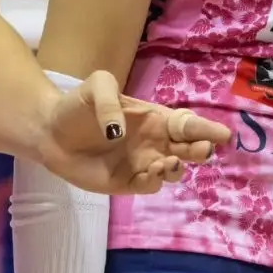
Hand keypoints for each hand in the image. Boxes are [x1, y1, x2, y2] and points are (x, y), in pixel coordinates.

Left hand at [35, 70, 231, 194]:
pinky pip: (149, 186)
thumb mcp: (96, 86)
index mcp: (153, 117)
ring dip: (177, 169)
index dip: (206, 129)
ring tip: (169, 162)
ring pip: (173, 171)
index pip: (186, 123)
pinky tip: (148, 173)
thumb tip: (120, 132)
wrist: (49, 132)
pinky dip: (154, 182)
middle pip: (188, 149)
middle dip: (200, 150)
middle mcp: (153, 141)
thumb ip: (109, 100)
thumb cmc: (77, 106)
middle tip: (201, 151)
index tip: (223, 135)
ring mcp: (142, 163)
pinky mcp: (126, 183)